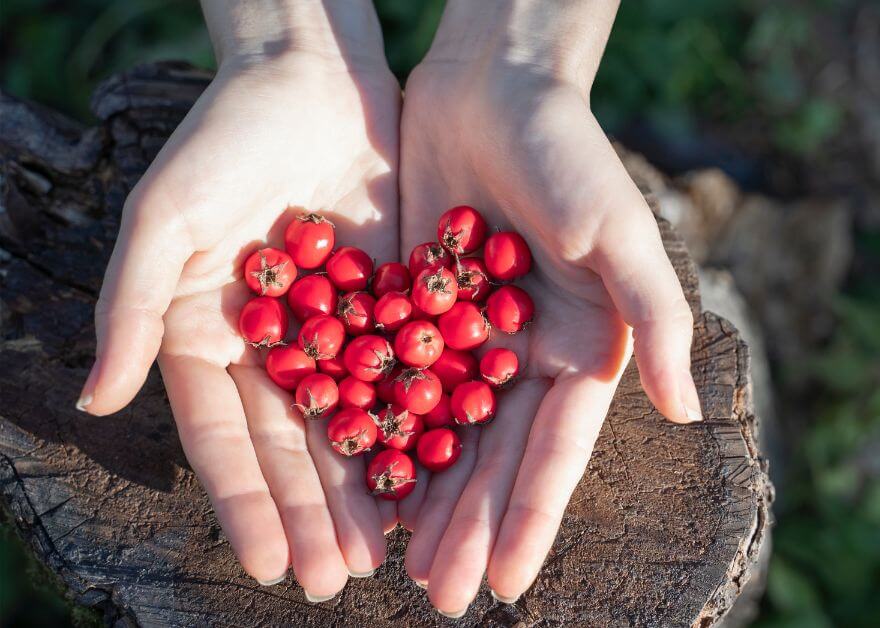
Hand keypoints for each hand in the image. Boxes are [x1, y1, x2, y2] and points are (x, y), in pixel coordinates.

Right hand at [77, 2, 400, 599]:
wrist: (313, 81)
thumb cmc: (223, 141)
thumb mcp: (164, 218)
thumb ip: (131, 309)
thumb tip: (95, 402)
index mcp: (207, 340)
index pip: (224, 439)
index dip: (245, 502)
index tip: (266, 565)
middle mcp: (272, 351)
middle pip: (292, 448)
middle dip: (312, 514)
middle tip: (336, 580)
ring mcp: (336, 334)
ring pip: (352, 426)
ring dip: (365, 490)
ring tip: (384, 553)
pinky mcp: (394, 309)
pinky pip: (407, 377)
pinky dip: (417, 427)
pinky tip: (434, 477)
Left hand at [392, 1, 701, 613]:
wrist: (493, 86)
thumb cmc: (569, 154)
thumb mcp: (621, 232)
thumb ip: (658, 318)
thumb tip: (688, 411)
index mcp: (583, 352)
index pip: (554, 450)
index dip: (531, 517)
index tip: (507, 582)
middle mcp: (529, 358)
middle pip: (494, 457)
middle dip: (470, 526)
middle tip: (439, 594)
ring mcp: (470, 340)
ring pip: (443, 434)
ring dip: (424, 498)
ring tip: (396, 564)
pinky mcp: (417, 311)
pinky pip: (395, 383)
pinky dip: (378, 431)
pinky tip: (355, 477)